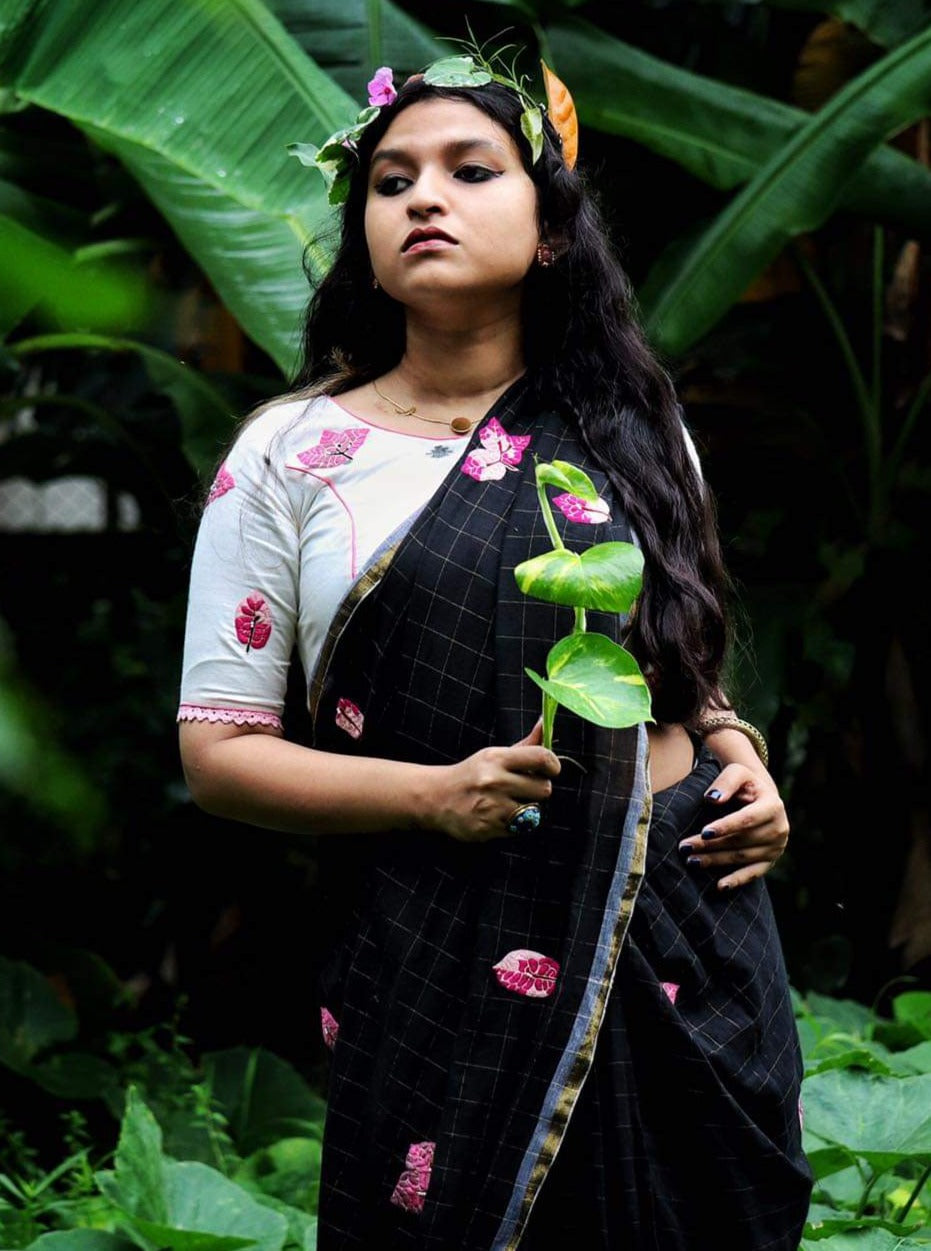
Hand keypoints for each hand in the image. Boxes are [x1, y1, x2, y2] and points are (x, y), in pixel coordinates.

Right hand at [431, 721, 560, 843]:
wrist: (435, 798)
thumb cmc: (471, 774)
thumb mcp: (493, 755)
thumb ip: (525, 745)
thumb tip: (545, 723)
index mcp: (496, 759)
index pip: (542, 758)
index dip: (554, 765)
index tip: (550, 769)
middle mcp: (494, 781)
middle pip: (544, 788)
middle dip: (537, 789)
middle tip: (523, 788)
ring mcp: (491, 807)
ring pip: (533, 811)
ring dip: (525, 809)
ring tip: (507, 803)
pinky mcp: (488, 828)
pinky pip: (518, 829)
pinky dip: (513, 824)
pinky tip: (497, 815)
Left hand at [677, 762, 788, 889]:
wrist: (760, 797)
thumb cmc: (744, 784)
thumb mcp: (737, 773)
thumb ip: (725, 782)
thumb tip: (712, 799)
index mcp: (773, 806)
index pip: (747, 819)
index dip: (726, 826)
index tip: (704, 832)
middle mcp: (779, 829)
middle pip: (741, 840)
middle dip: (711, 845)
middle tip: (685, 847)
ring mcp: (776, 848)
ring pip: (742, 857)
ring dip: (716, 860)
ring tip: (691, 860)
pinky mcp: (770, 860)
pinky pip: (753, 873)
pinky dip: (737, 880)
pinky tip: (719, 886)